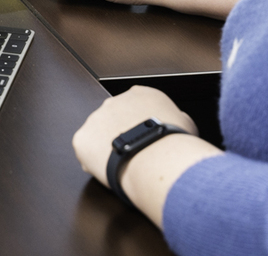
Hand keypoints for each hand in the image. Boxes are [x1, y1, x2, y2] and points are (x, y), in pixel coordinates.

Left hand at [73, 86, 197, 185]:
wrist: (156, 159)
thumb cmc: (173, 144)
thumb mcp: (186, 123)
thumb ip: (177, 118)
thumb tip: (178, 122)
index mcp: (140, 94)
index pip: (135, 106)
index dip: (139, 125)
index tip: (143, 138)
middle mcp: (115, 101)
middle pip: (114, 119)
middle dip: (120, 135)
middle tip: (132, 154)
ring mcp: (95, 118)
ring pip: (98, 136)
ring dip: (107, 148)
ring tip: (122, 166)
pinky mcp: (82, 139)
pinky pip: (85, 152)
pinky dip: (93, 163)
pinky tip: (108, 172)